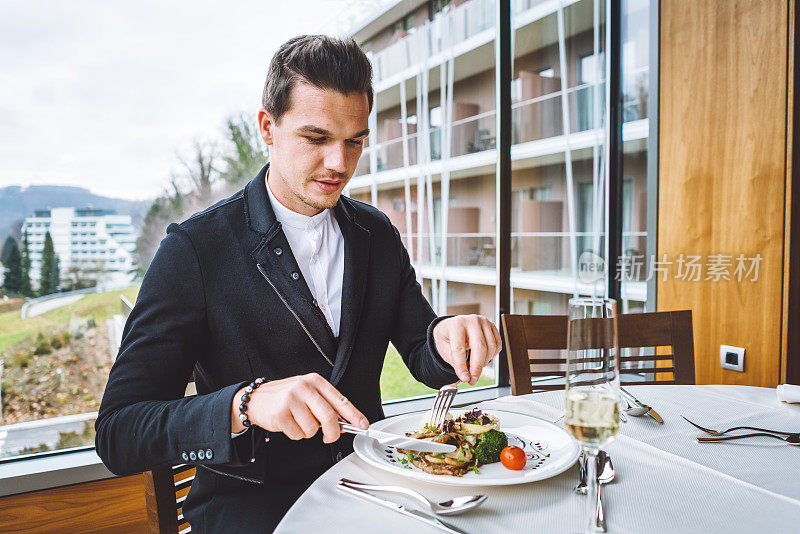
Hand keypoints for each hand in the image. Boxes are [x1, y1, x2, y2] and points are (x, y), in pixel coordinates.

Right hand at [230, 373, 368, 442]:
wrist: (255, 399)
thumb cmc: (285, 397)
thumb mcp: (307, 393)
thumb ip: (325, 404)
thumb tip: (345, 422)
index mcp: (315, 381)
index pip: (340, 400)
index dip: (354, 415)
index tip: (363, 425)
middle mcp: (304, 388)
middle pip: (329, 417)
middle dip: (333, 432)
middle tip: (330, 436)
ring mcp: (291, 400)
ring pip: (313, 429)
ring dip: (308, 432)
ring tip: (298, 421)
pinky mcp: (280, 414)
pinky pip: (298, 434)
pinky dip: (295, 434)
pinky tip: (288, 423)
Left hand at [433, 315, 501, 384]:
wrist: (452, 325)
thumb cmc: (448, 336)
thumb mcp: (444, 349)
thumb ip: (455, 363)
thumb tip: (465, 377)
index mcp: (456, 324)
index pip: (460, 348)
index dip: (462, 366)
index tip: (464, 378)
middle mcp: (472, 321)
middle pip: (480, 347)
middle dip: (477, 367)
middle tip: (472, 380)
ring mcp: (484, 322)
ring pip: (491, 347)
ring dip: (484, 362)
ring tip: (475, 367)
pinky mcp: (492, 326)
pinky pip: (497, 345)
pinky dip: (491, 356)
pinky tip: (482, 358)